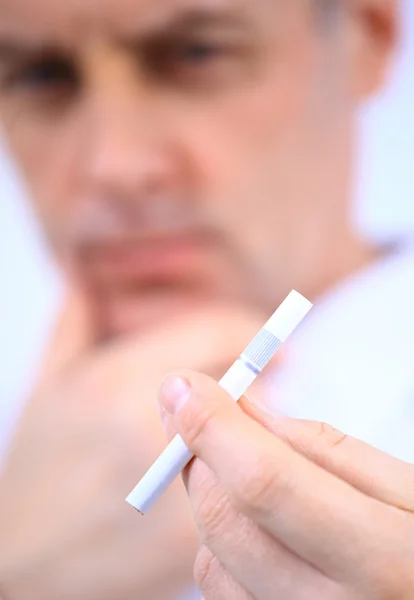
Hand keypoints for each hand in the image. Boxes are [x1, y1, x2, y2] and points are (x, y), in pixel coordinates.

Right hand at [0, 289, 263, 599]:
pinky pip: (243, 493)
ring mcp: (170, 486)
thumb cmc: (38, 466)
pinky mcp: (189, 539)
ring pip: (254, 440)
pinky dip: (248, 482)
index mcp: (117, 380)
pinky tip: (231, 485)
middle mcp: (146, 428)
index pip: (221, 331)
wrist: (22, 560)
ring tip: (242, 439)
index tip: (274, 342)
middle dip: (254, 386)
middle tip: (261, 389)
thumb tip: (81, 267)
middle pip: (245, 385)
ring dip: (257, 433)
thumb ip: (75, 318)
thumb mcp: (50, 384)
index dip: (255, 331)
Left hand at [158, 370, 413, 599]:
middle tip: (196, 411)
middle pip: (225, 519)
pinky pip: (220, 591)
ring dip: (213, 501)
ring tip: (251, 475)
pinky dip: (221, 547)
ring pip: (211, 559)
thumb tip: (245, 412)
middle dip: (200, 454)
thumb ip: (325, 449)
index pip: (265, 482)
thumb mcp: (410, 489)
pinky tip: (257, 527)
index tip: (182, 386)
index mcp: (384, 559)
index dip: (213, 427)